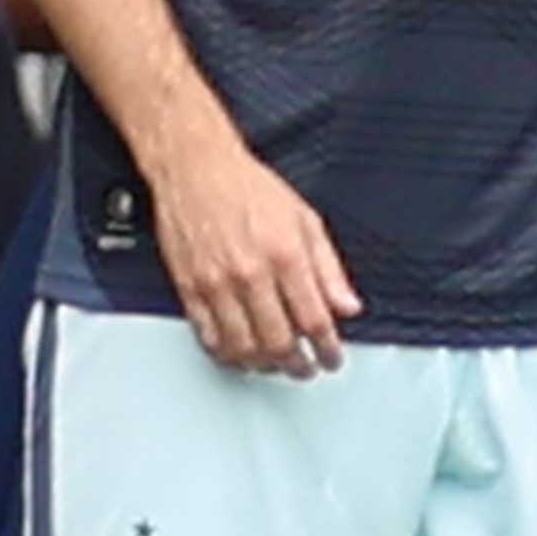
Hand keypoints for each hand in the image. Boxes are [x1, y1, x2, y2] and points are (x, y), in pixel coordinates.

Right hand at [151, 128, 360, 375]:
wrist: (195, 167)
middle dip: (298, 365)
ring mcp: (216, 284)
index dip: (327, 349)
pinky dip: (227, 354)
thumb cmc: (247, 187)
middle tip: (306, 368)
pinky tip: (241, 353)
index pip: (314, 321)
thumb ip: (329, 268)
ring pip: (243, 348)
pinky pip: (209, 336)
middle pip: (279, 343)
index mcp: (285, 255)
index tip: (332, 358)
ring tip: (276, 364)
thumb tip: (347, 306)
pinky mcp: (189, 288)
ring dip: (264, 365)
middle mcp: (250, 273)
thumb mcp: (305, 219)